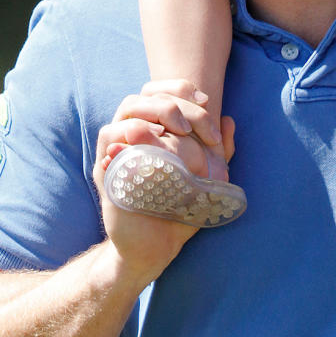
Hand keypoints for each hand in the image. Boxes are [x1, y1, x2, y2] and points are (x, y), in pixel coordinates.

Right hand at [93, 80, 236, 281]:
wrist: (157, 247)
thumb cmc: (181, 211)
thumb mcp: (208, 179)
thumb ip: (220, 152)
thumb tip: (228, 120)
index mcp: (155, 131)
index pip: (161, 89)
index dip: (183, 89)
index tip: (207, 103)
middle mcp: (134, 134)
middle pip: (147, 93)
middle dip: (178, 103)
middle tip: (198, 129)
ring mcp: (119, 149)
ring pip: (128, 106)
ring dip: (158, 111)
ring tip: (181, 132)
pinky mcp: (107, 168)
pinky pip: (110, 135)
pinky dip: (133, 132)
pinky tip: (158, 143)